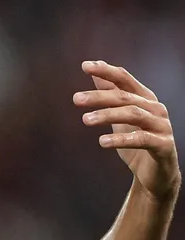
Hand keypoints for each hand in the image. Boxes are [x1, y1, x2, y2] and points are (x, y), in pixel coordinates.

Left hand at [73, 60, 180, 202]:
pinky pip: (141, 139)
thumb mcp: (120, 117)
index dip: (106, 71)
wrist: (155, 174)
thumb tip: (96, 71)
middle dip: (99, 96)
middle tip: (76, 99)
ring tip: (85, 120)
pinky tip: (102, 142)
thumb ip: (111, 94)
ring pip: (132, 115)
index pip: (124, 79)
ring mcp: (162, 126)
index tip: (85, 65)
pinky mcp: (163, 145)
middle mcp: (155, 108)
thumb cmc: (136, 142)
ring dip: (107, 115)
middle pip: (124, 97)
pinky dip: (121, 139)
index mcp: (145, 98)